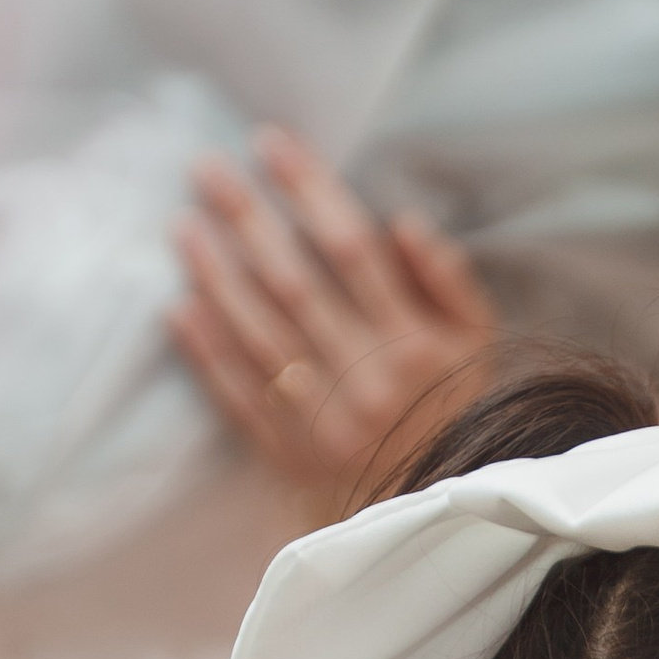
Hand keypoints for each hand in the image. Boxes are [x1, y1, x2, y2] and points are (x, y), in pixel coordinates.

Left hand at [169, 126, 497, 506]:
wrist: (438, 514)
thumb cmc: (457, 409)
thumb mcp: (478, 345)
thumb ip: (448, 281)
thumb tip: (404, 223)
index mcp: (415, 344)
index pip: (352, 249)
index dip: (308, 190)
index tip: (270, 144)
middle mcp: (367, 378)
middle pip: (295, 283)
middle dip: (247, 219)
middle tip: (206, 169)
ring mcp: (325, 420)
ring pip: (260, 335)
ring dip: (215, 277)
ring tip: (183, 227)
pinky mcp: (293, 456)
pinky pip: (241, 398)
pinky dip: (207, 354)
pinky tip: (180, 309)